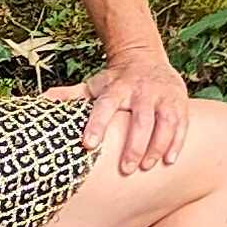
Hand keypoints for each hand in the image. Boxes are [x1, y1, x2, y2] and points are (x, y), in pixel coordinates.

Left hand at [79, 54, 193, 174]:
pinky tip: (169, 160)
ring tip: (147, 166)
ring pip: (165, 122)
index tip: (89, 144)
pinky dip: (177, 143)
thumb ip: (72, 95)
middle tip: (126, 169)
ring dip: (157, 147)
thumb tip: (44, 100)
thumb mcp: (95, 85)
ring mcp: (163, 95)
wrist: (145, 58)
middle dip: (134, 146)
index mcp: (118, 87)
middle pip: (141, 119)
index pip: (106, 105)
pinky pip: (182, 123)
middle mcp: (142, 90)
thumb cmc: (116, 81)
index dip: (97, 124)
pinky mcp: (179, 101)